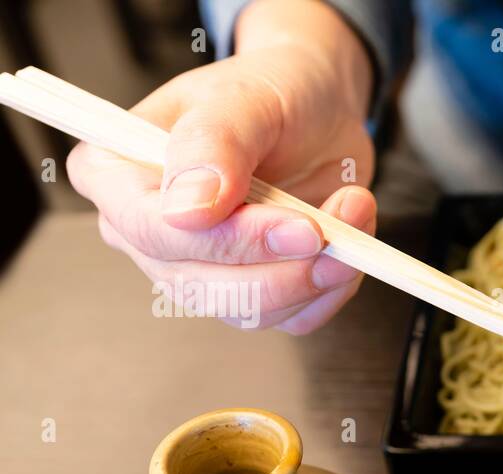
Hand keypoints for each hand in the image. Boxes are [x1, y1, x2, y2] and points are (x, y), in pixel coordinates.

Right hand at [67, 15, 375, 332]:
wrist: (320, 112)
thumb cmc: (271, 93)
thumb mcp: (244, 98)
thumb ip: (212, 144)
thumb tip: (187, 210)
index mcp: (117, 175)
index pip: (151, 230)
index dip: (226, 239)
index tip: (298, 226)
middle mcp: (149, 233)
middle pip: (201, 285)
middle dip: (280, 267)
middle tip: (331, 229)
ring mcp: (201, 270)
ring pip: (252, 310)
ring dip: (316, 275)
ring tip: (352, 213)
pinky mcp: (255, 293)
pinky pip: (294, 317)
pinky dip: (334, 286)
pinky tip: (350, 237)